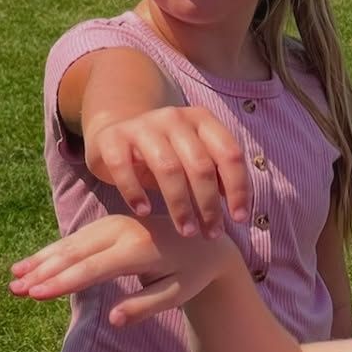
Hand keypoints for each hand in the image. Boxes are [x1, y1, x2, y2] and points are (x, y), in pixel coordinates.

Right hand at [10, 214, 233, 326]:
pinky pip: (75, 239)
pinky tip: (30, 264)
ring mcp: (113, 224)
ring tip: (14, 277)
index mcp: (138, 248)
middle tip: (15, 289)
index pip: (92, 268)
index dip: (62, 282)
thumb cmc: (191, 274)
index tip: (36, 294)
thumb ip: (145, 307)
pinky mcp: (108, 225)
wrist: (205, 241)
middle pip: (74, 253)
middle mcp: (122, 230)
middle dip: (43, 272)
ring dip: (40, 261)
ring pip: (70, 244)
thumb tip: (114, 321)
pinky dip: (51, 252)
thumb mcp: (177, 295)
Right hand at [86, 104, 249, 235]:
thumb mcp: (193, 157)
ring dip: (180, 205)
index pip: (229, 153)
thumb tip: (238, 208)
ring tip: (186, 231)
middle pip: (200, 165)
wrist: (115, 134)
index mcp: (201, 120)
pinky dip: (135, 191)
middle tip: (210, 234)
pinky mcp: (113, 138)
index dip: (238, 188)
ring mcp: (141, 126)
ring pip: (167, 168)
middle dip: (208, 204)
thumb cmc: (163, 153)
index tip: (239, 219)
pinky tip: (144, 211)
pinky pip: (124, 167)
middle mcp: (173, 118)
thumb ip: (216, 175)